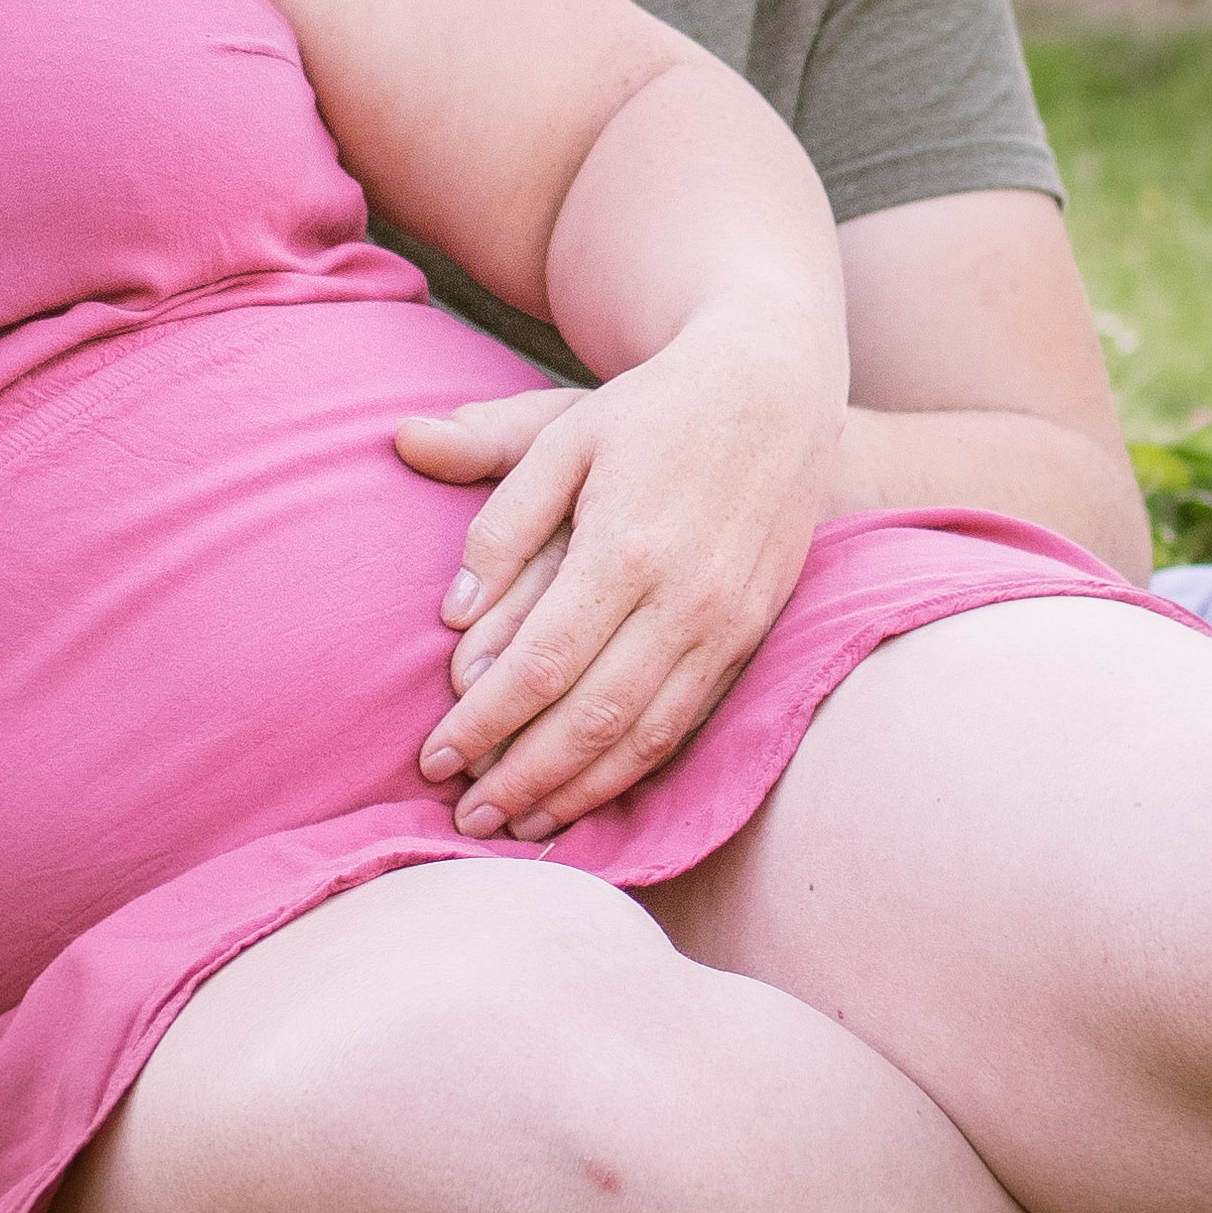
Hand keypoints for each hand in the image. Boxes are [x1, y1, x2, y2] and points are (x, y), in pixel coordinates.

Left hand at [391, 337, 826, 836]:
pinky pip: (692, 721)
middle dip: (524, 780)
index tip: (434, 759)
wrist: (777, 384)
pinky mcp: (756, 631)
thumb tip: (451, 615)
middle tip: (467, 822)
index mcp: (626, 545)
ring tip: (522, 828)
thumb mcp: (563, 434)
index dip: (484, 722)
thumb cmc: (653, 408)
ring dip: (580, 792)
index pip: (541, 664)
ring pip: (647, 736)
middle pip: (593, 718)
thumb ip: (500, 521)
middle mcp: (685, 596)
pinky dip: (639, 768)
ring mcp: (729, 621)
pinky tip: (595, 792)